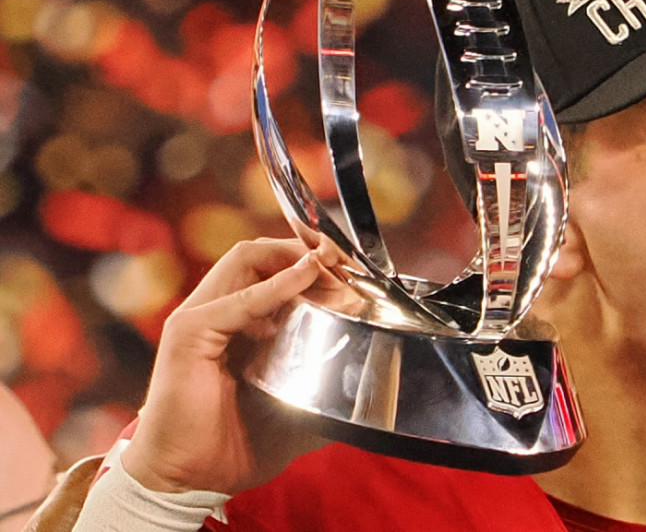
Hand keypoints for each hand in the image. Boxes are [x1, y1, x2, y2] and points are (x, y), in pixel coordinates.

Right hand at [122, 237, 339, 494]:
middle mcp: (216, 310)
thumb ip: (327, 387)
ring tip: (333, 268)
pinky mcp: (189, 333)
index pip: (273, 266)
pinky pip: (239, 299)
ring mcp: (199, 317)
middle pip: (262, 254)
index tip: (355, 271)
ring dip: (296, 258)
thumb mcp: (297, 406)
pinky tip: (308, 276)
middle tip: (348, 265)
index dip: (316, 261)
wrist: (190, 480)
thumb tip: (370, 383)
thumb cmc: (235, 445)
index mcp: (239, 322)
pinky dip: (278, 284)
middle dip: (310, 251)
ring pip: (247, 259)